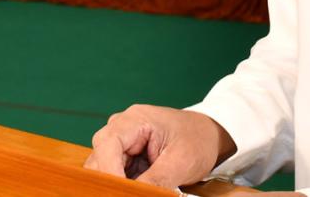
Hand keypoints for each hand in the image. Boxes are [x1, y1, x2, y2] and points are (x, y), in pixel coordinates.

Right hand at [83, 104, 235, 187]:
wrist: (209, 136)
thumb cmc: (198, 141)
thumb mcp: (181, 162)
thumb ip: (155, 181)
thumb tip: (133, 195)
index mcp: (135, 120)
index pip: (107, 144)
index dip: (108, 170)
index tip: (118, 191)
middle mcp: (123, 127)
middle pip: (100, 157)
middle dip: (112, 180)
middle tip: (129, 194)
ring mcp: (123, 142)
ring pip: (104, 168)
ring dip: (118, 184)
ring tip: (139, 190)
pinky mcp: (126, 156)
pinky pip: (115, 173)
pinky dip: (124, 185)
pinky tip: (137, 189)